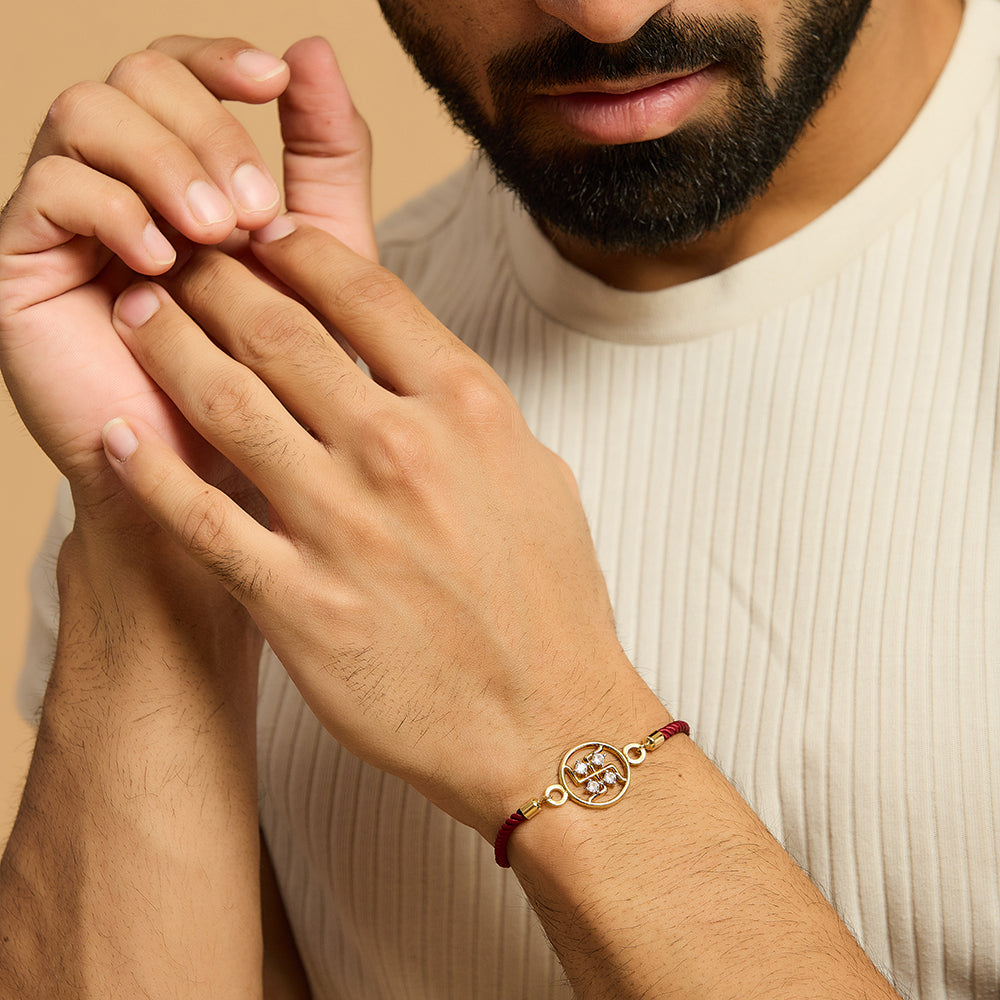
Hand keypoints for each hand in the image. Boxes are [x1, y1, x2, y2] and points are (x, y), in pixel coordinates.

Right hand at [0, 35, 373, 513]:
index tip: (276, 82)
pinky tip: (159, 261)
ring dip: (160, 159)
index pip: (183, 70)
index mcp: (185, 171)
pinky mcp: (24, 263)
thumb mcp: (316, 257)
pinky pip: (48, 188)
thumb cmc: (278, 372)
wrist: (223, 473)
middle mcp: (121, 180)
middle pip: (136, 76)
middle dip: (203, 127)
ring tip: (213, 234)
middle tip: (250, 208)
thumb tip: (316, 48)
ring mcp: (69, 218)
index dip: (222, 60)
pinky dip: (111, 207)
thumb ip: (322, 161)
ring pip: (86, 113)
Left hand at [99, 220, 665, 838]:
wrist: (546, 722)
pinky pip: (201, 520)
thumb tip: (414, 366)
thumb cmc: (549, 604)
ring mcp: (344, 526)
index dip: (298, 248)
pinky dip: (150, 472)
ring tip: (135, 317)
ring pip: (226, 405)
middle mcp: (401, 451)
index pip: (365, 291)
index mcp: (468, 410)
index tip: (263, 232)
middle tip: (178, 255)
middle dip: (214, 277)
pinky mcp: (297, 602)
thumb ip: (468, 411)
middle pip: (279, 330)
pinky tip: (120, 436)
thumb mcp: (534, 476)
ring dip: (168, 348)